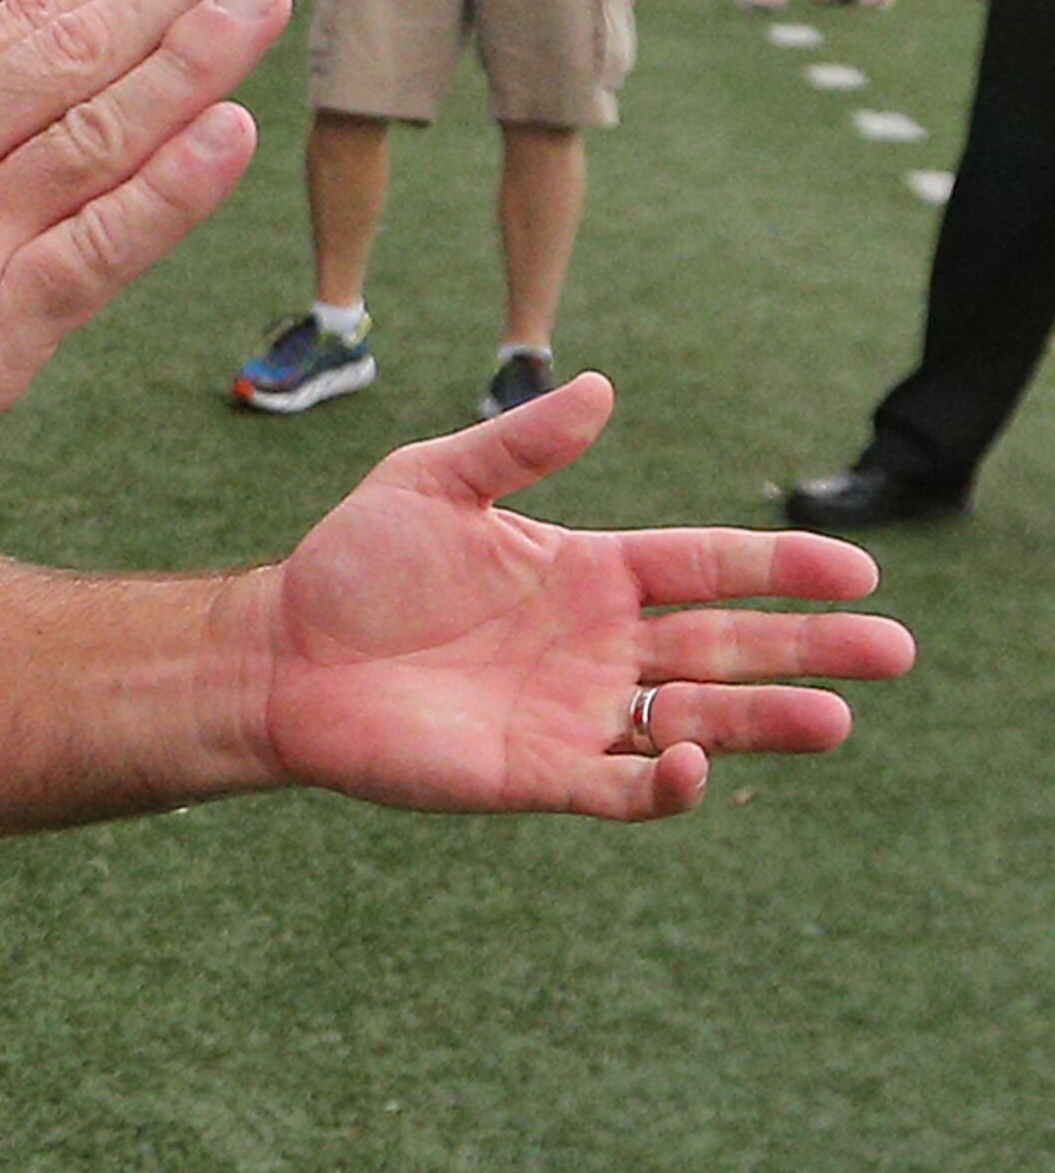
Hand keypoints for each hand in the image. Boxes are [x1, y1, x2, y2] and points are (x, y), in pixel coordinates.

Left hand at [247, 378, 906, 819]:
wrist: (276, 654)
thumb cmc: (350, 565)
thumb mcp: (432, 481)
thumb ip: (517, 443)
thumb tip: (602, 387)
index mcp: (585, 573)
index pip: (703, 568)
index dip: (778, 570)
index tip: (855, 571)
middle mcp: (596, 646)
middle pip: (726, 646)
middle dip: (809, 649)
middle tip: (895, 650)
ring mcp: (572, 712)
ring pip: (696, 722)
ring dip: (765, 723)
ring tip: (836, 719)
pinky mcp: (536, 774)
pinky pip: (621, 786)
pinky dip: (665, 783)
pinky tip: (693, 761)